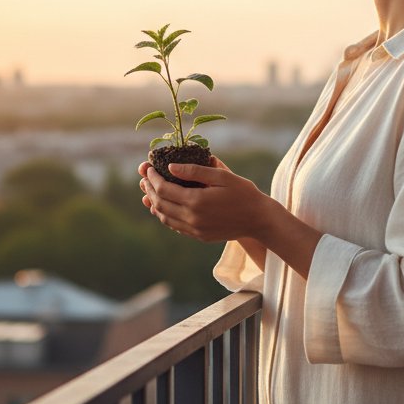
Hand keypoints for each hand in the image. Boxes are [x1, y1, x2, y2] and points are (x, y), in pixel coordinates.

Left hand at [138, 156, 269, 242]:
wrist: (259, 219)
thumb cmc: (243, 192)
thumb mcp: (221, 176)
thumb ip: (195, 171)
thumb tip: (171, 167)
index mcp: (196, 201)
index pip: (164, 190)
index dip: (153, 178)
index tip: (148, 168)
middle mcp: (192, 218)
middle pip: (160, 204)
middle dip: (150, 190)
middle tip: (145, 178)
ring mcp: (195, 230)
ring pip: (165, 218)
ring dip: (154, 204)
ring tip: (149, 192)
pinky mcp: (200, 236)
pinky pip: (176, 226)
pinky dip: (166, 215)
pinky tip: (165, 207)